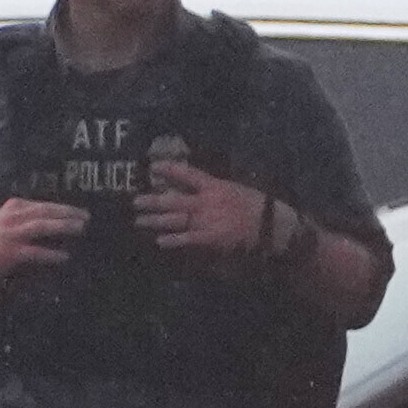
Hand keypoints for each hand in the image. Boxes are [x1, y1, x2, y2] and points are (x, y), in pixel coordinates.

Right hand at [0, 197, 88, 295]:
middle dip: (68, 213)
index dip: (62, 207)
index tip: (78, 210)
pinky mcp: (12, 252)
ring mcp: (13, 234)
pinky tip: (65, 257)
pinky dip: (52, 254)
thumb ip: (25, 217)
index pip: (43, 204)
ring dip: (64, 226)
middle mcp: (14, 217)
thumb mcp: (5, 220)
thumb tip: (53, 220)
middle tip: (87, 217)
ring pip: (43, 226)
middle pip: (46, 212)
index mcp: (14, 206)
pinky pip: (37, 252)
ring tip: (81, 229)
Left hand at [133, 160, 281, 264]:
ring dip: (156, 220)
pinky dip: (174, 240)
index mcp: (215, 186)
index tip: (153, 166)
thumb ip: (215, 187)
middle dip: (153, 201)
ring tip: (139, 221)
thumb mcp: (237, 187)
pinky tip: (160, 241)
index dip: (170, 169)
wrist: (273, 226)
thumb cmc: (257, 205)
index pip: (188, 174)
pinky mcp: (212, 239)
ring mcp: (208, 220)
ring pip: (176, 219)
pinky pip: (188, 239)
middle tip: (134, 202)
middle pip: (174, 200)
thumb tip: (196, 183)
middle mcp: (208, 201)